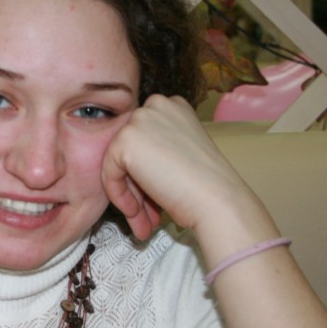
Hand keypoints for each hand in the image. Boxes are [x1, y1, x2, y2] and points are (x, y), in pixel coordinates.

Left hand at [101, 95, 259, 239]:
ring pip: (118, 162)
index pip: (144, 139)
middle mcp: (156, 106)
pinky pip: (109, 172)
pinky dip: (119, 195)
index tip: (154, 197)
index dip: (146, 172)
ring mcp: (140, 120)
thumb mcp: (180, 156)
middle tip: (146, 215)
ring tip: (142, 222)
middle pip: (130, 150)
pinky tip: (136, 211)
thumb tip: (132, 168)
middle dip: (136, 186)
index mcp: (173, 106)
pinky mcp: (125, 140)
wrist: (217, 199)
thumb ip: (155, 152)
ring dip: (129, 195)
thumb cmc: (206, 185)